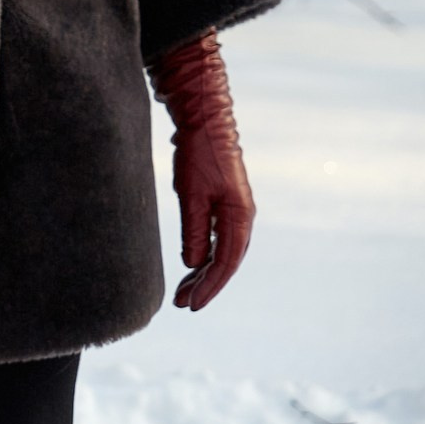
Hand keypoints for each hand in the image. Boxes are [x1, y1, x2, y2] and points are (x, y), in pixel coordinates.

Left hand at [150, 30, 254, 310]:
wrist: (204, 119)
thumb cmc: (198, 153)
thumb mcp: (191, 193)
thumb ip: (194, 229)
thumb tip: (194, 264)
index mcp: (240, 217)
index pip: (226, 262)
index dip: (210, 286)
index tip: (191, 304)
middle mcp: (242, 217)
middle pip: (226, 261)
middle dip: (206, 285)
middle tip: (183, 304)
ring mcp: (234, 210)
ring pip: (221, 251)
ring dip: (204, 272)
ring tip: (183, 292)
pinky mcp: (222, 203)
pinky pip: (217, 238)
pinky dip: (204, 254)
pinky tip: (192, 265)